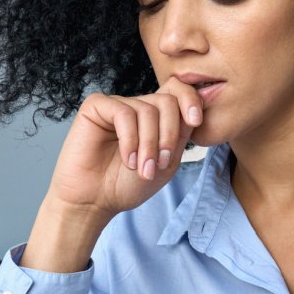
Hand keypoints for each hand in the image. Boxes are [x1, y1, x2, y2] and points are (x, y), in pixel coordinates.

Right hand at [21, 78, 203, 272]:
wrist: (95, 201)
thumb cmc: (127, 185)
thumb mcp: (166, 162)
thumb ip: (180, 134)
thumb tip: (199, 104)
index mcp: (155, 118)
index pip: (178, 92)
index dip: (190, 100)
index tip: (196, 122)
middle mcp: (136, 107)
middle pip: (167, 101)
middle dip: (169, 134)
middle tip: (161, 163)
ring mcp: (117, 105)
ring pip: (147, 110)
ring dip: (149, 144)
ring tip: (141, 169)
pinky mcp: (96, 106)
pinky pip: (123, 113)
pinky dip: (130, 139)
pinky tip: (128, 160)